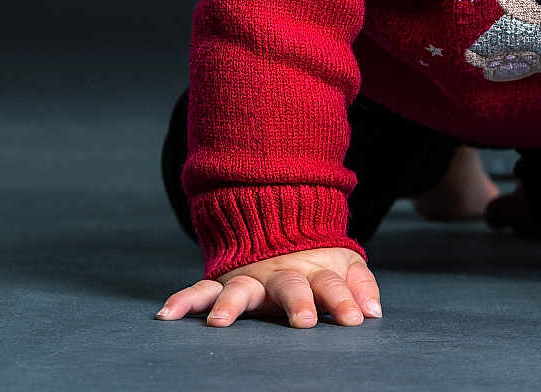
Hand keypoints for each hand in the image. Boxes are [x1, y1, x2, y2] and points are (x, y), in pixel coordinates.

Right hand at [155, 247, 380, 327]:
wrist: (277, 218)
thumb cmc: (317, 256)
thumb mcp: (345, 263)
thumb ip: (360, 285)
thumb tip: (374, 312)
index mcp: (314, 269)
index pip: (331, 284)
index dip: (344, 299)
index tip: (355, 319)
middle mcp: (280, 273)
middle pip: (290, 285)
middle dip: (297, 302)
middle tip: (304, 321)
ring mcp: (249, 277)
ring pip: (240, 288)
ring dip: (230, 303)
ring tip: (221, 322)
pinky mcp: (222, 281)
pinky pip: (199, 289)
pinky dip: (183, 300)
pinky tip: (167, 314)